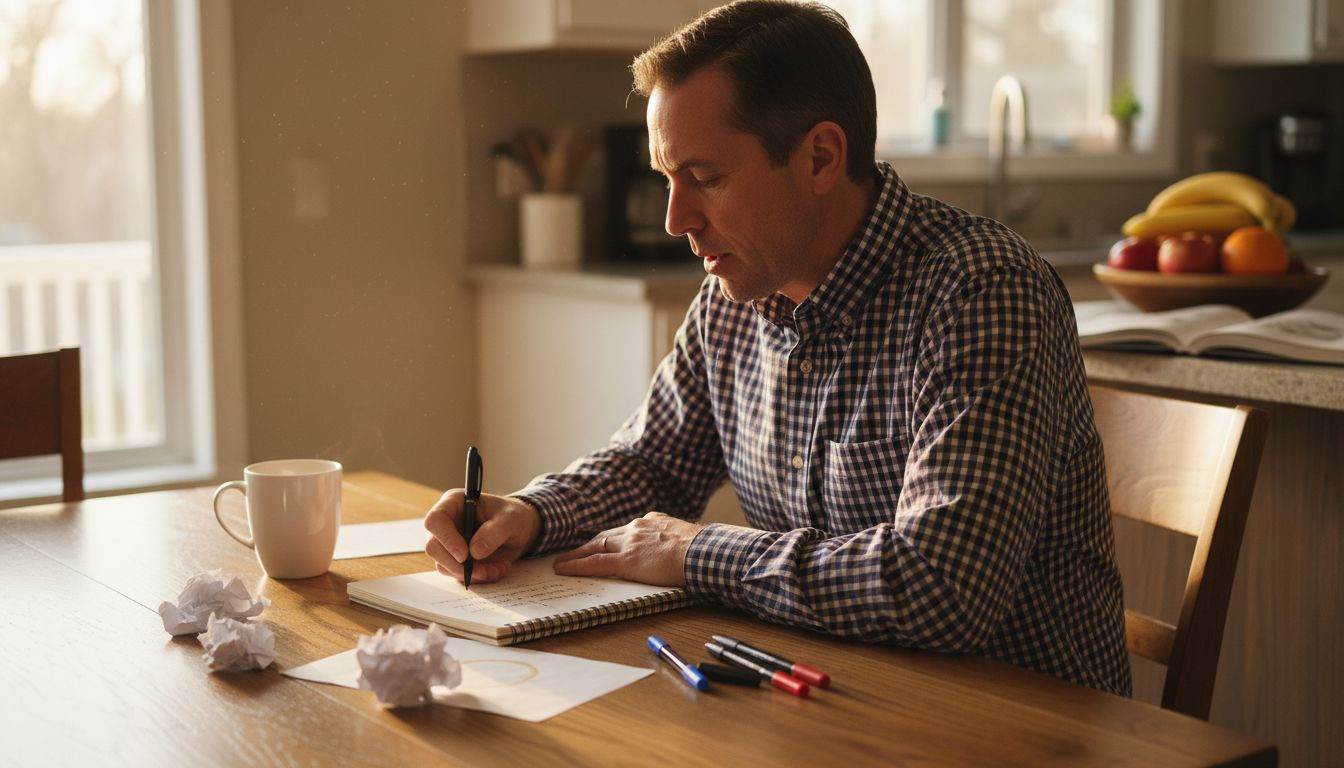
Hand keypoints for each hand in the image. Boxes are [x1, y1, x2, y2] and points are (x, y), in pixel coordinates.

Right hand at [423, 490, 540, 583]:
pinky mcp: (455, 560)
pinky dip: (477, 578)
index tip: (464, 555)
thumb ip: (494, 532)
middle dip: (458, 565)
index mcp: (454, 504)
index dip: (446, 539)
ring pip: (444, 565)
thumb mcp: (510, 519)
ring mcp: (448, 543)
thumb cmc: (512, 517)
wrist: (519, 531)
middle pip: (433, 548)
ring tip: (498, 569)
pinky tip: (496, 571)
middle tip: (483, 570)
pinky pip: (457, 574)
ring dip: (471, 574)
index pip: (435, 520)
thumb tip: (474, 552)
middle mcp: (446, 524)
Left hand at [552, 512, 701, 586]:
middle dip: (588, 545)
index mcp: (652, 521)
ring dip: (577, 555)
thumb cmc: (702, 549)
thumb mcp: (684, 537)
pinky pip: (596, 563)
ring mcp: (630, 543)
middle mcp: (637, 527)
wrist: (704, 551)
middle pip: (605, 536)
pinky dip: (577, 566)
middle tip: (572, 552)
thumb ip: (670, 540)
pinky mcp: (627, 561)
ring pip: (595, 547)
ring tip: (562, 563)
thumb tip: (670, 550)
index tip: (601, 543)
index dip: (610, 538)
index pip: (624, 530)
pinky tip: (564, 569)